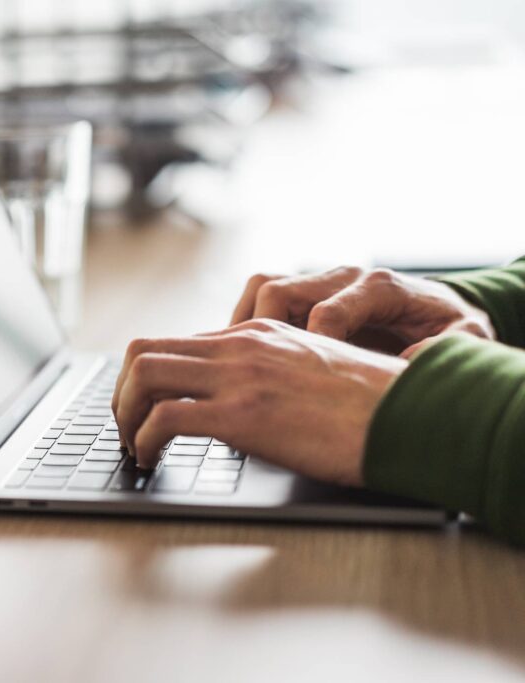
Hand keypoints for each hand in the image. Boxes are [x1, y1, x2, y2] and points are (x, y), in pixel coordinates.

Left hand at [110, 319, 407, 483]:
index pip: (175, 343)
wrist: (411, 416)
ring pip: (143, 374)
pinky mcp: (242, 413)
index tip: (141, 409)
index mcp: (256, 333)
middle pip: (143, 350)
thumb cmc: (370, 405)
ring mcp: (239, 375)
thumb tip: (237, 402)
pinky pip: (164, 417)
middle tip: (124, 428)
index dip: (146, 379)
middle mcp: (240, 346)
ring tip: (132, 445)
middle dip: (120, 392)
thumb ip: (269, 373)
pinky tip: (150, 458)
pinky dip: (143, 439)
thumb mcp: (311, 370)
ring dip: (123, 413)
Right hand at [230, 266, 494, 356]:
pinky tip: (249, 353)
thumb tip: (411, 359)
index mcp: (379, 287)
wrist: (439, 308)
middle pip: (279, 291)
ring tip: (241, 360)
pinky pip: (261, 293)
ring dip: (246, 322)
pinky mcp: (305, 289)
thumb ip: (447, 345)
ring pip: (263, 286)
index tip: (310, 382)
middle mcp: (343, 277)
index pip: (326, 314)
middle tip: (259, 373)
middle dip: (263, 332)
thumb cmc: (446, 327)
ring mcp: (320, 280)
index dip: (311, 350)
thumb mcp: (465, 337)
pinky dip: (247, 320)